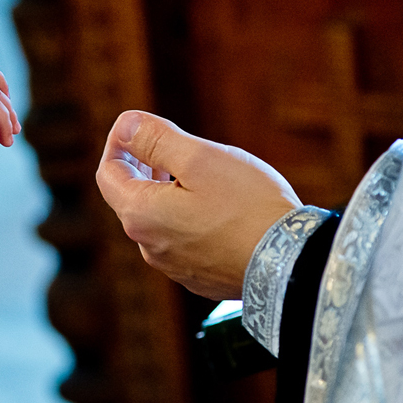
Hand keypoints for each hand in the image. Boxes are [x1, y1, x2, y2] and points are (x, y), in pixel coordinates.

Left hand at [95, 111, 300, 299]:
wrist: (294, 263)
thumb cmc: (248, 206)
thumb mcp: (199, 158)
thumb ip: (155, 139)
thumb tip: (125, 125)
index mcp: (140, 216)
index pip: (107, 173)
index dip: (118, 144)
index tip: (139, 127)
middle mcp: (150, 247)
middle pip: (129, 197)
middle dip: (141, 166)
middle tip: (165, 145)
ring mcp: (175, 266)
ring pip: (156, 220)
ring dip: (165, 191)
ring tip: (193, 172)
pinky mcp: (199, 277)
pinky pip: (181, 241)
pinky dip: (186, 217)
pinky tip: (216, 206)